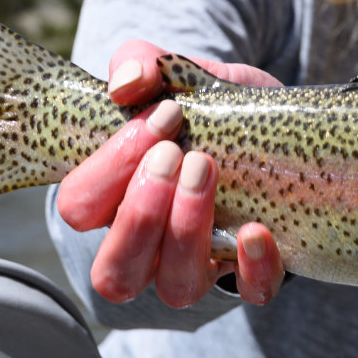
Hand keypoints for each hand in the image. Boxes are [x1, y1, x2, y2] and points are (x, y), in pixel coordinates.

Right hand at [55, 39, 287, 308]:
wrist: (278, 129)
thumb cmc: (209, 107)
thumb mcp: (178, 77)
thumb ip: (142, 64)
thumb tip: (127, 82)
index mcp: (113, 201)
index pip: (80, 207)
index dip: (111, 165)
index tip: (162, 115)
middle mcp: (147, 247)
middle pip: (115, 269)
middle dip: (139, 212)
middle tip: (176, 154)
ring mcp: (198, 267)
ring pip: (174, 288)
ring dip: (185, 231)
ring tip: (207, 168)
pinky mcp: (252, 272)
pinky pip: (249, 293)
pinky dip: (252, 269)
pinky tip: (255, 230)